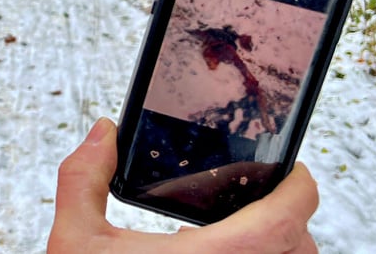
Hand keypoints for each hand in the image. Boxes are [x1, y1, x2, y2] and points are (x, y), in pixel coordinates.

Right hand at [47, 118, 317, 252]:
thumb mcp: (75, 240)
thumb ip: (84, 179)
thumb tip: (102, 133)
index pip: (284, 221)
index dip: (300, 188)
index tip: (293, 172)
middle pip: (300, 249)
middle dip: (290, 221)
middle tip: (262, 201)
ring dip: (278, 252)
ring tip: (241, 237)